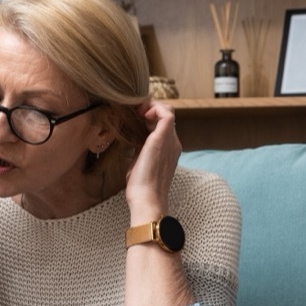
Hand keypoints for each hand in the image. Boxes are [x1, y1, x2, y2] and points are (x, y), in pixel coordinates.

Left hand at [125, 100, 181, 223]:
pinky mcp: (162, 139)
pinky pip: (166, 114)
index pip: (163, 124)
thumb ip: (140, 149)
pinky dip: (155, 108)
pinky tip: (142, 114)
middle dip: (149, 109)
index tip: (135, 118)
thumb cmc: (141, 187)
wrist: (147, 199)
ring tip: (137, 111)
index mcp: (169, 149)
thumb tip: (132, 139)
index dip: (150, 116)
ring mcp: (170, 141)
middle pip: (166, 116)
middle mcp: (173, 143)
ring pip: (168, 111)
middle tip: (134, 112)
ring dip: (152, 106)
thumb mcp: (140, 162)